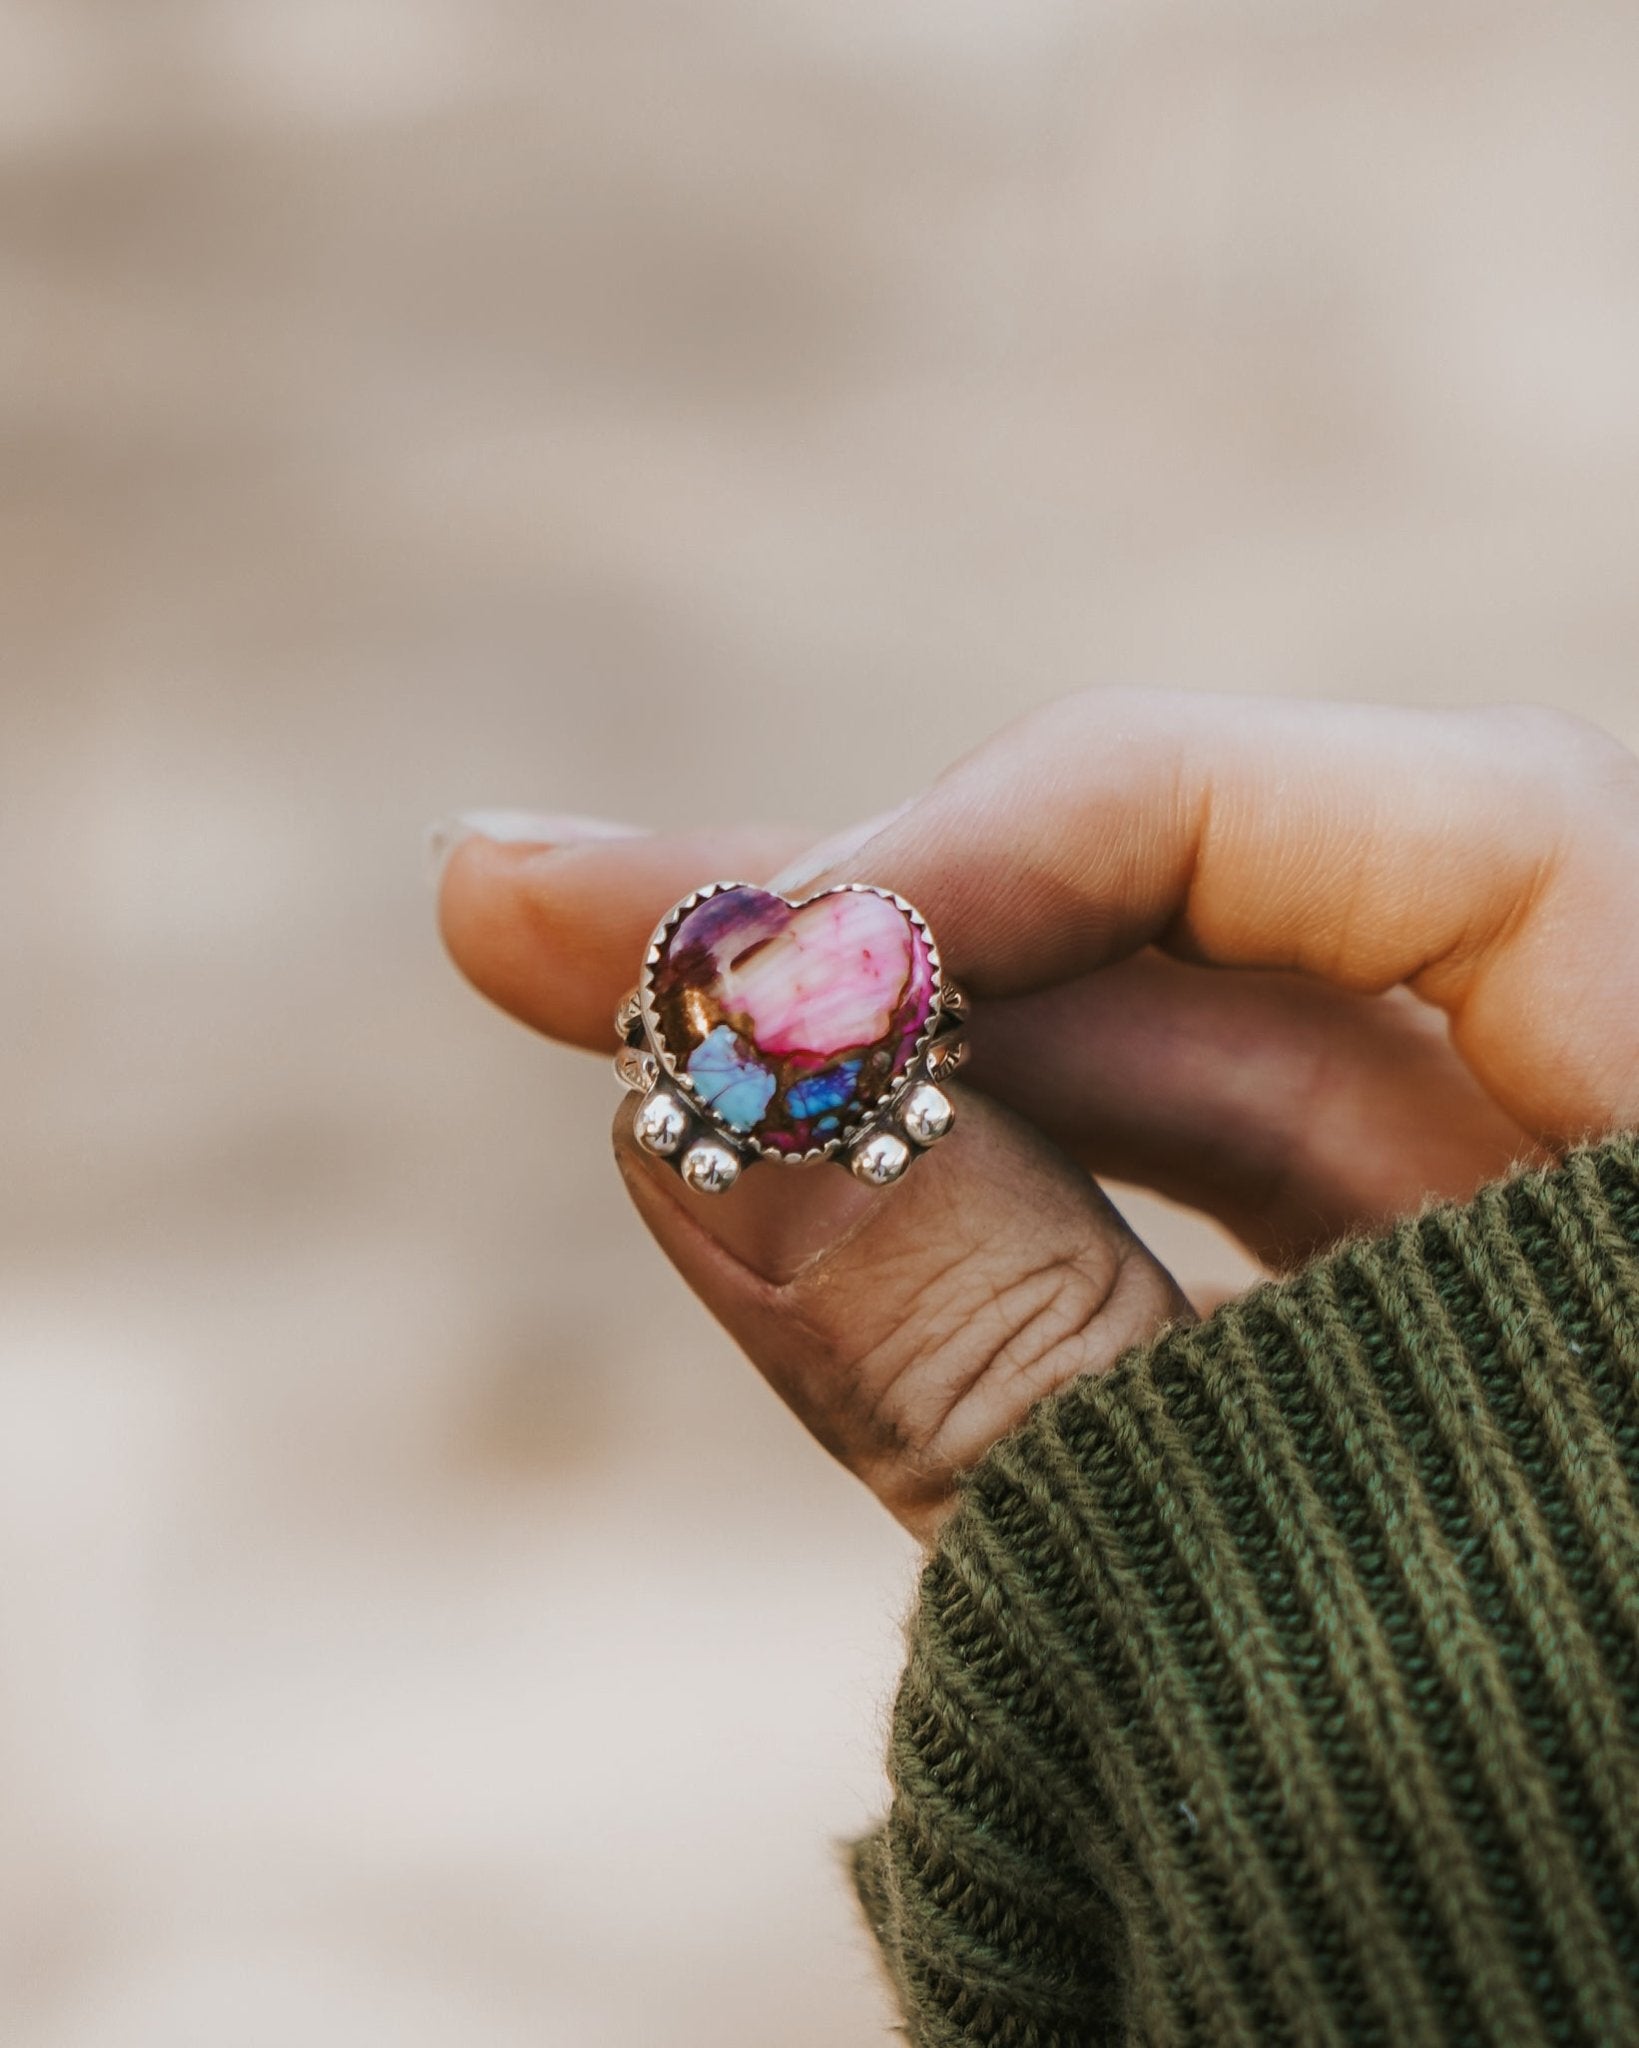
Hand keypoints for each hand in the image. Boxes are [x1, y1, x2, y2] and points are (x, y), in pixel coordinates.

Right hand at [437, 693, 1638, 1539]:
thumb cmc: (1540, 1956)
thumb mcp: (1269, 1642)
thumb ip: (1011, 1367)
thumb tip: (705, 1103)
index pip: (1479, 834)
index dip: (1093, 831)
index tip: (777, 945)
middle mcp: (1637, 1180)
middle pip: (1278, 967)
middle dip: (915, 950)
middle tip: (548, 912)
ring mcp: (1539, 1304)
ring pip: (1220, 1120)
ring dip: (918, 1082)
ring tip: (634, 1047)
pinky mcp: (1416, 1414)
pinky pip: (1201, 1273)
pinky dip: (999, 1239)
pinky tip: (787, 1189)